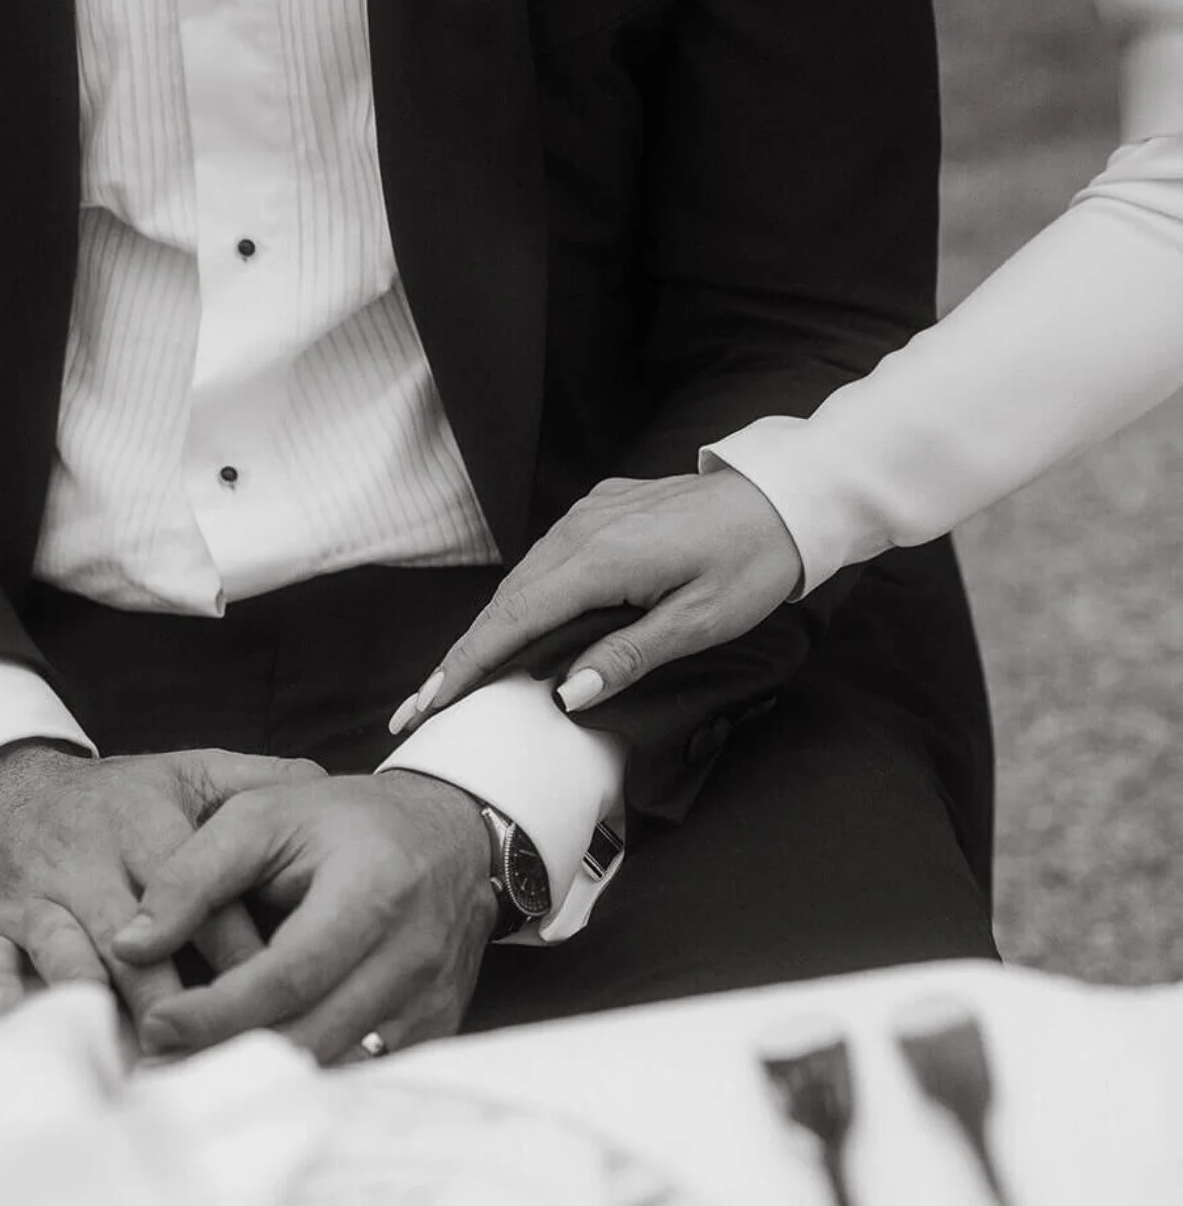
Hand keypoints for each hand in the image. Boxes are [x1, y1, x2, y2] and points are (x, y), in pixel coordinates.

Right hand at [0, 742, 325, 1032]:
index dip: (237, 949)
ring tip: (149, 1072)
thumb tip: (328, 782)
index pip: (198, 891)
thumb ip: (254, 778)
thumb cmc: (114, 799)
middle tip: (220, 1057)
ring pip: (71, 963)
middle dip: (177, 1000)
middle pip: (137, 940)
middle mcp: (85, 860)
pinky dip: (11, 1011)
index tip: (276, 998)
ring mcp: (31, 898)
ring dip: (107, 1017)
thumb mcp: (183, 771)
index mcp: (141, 822)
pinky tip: (46, 1047)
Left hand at [112, 769, 496, 1063]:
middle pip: (311, 1033)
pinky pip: (363, 1072)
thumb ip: (193, 874)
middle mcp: (411, 954)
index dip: (217, 1009)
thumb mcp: (265, 816)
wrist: (449, 835)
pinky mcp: (434, 1027)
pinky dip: (304, 1074)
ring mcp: (430, 998)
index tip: (155, 1023)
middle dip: (226, 1055)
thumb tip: (129, 945)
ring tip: (189, 1070)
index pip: (289, 974)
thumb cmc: (345, 821)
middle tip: (156, 1063)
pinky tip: (253, 1066)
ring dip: (260, 1075)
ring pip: (335, 1064)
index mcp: (373, 891)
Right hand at [392, 468, 802, 727]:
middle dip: (460, 658)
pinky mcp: (600, 510)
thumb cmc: (752, 562)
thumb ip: (629, 655)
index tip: (427, 706)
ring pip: (521, 581)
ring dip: (487, 631)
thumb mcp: (700, 621)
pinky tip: (510, 632)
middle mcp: (581, 530)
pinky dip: (520, 602)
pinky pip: (545, 562)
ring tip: (454, 680)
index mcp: (601, 559)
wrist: (785, 496)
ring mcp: (588, 515)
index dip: (466, 667)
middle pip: (504, 603)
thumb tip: (567, 695)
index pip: (514, 622)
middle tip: (419, 709)